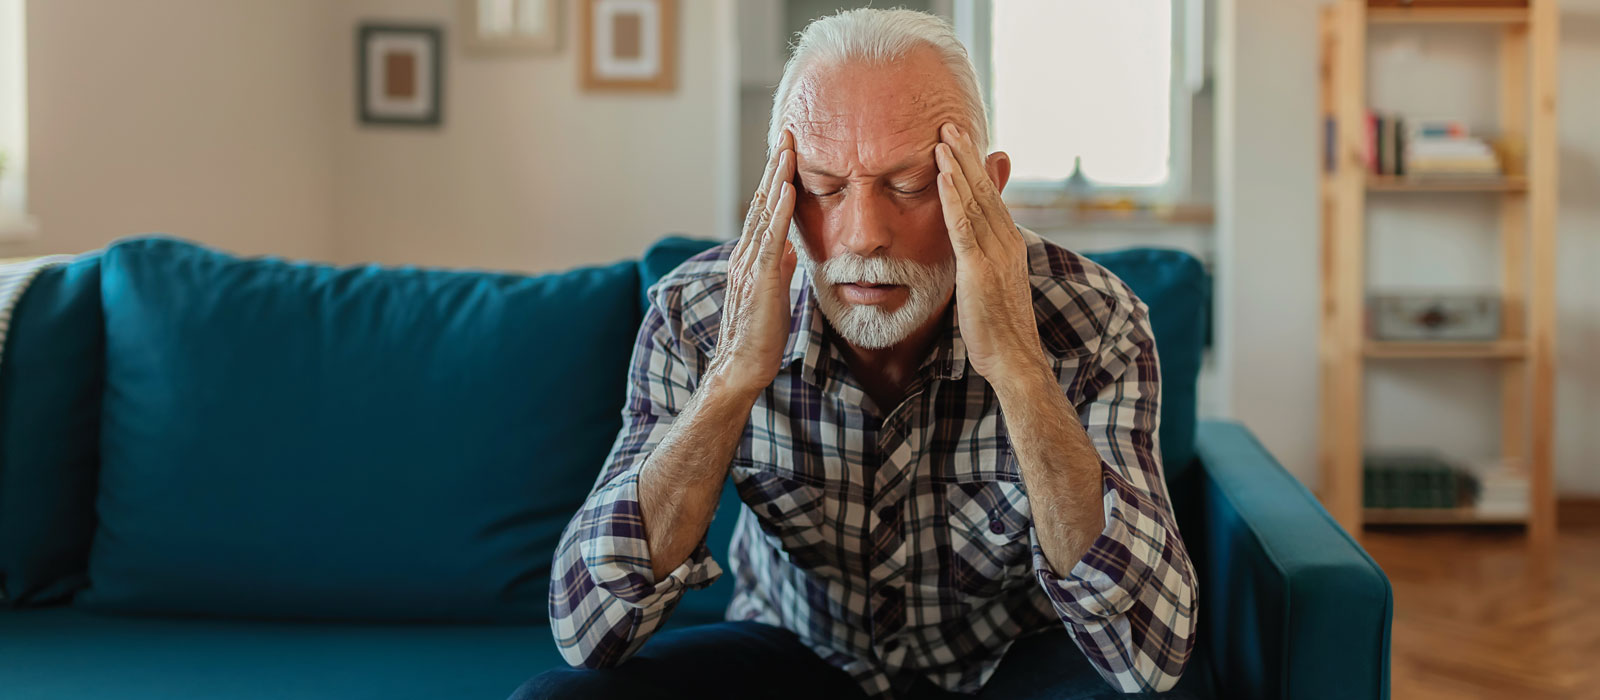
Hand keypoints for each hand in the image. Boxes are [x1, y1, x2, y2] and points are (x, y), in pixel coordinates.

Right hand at [710, 129, 799, 396]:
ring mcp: (749, 265)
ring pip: (762, 213)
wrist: (741, 367)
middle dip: (774, 168)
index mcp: (750, 257)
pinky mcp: (759, 279)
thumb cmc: (760, 336)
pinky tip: (787, 190)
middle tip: (788, 135)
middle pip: (760, 202)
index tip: (788, 153)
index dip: (775, 180)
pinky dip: (778, 212)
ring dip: (776, 179)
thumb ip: (781, 267)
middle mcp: (745, 255)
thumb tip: (792, 247)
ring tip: (788, 149)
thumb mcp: (776, 293)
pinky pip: (770, 239)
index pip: (762, 211)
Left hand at [934, 123, 1049, 388]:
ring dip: (958, 166)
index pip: (990, 197)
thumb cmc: (998, 328)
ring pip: (975, 200)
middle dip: (966, 155)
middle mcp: (1006, 241)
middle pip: (984, 189)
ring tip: (943, 137)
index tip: (958, 141)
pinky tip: (942, 176)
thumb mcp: (990, 284)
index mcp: (1009, 243)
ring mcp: (995, 254)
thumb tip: (969, 246)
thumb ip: (980, 258)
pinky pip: (964, 227)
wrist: (1014, 359)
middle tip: (949, 124)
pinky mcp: (980, 269)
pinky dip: (953, 198)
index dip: (974, 167)